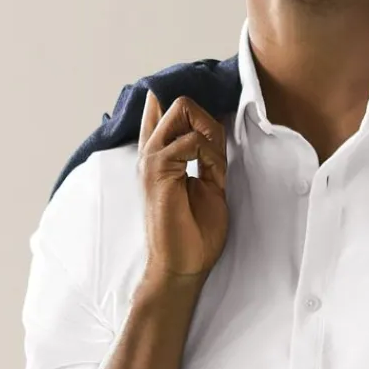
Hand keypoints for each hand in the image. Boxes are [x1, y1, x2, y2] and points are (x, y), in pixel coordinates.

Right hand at [138, 88, 229, 284]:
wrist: (183, 265)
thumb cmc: (195, 233)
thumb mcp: (209, 184)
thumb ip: (207, 157)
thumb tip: (212, 131)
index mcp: (160, 157)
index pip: (161, 111)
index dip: (190, 107)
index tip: (210, 124)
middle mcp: (151, 153)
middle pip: (179, 103)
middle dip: (209, 121)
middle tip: (217, 157)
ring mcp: (151, 159)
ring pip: (183, 110)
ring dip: (210, 137)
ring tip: (214, 171)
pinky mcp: (157, 169)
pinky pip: (191, 140)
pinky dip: (210, 155)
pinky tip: (212, 178)